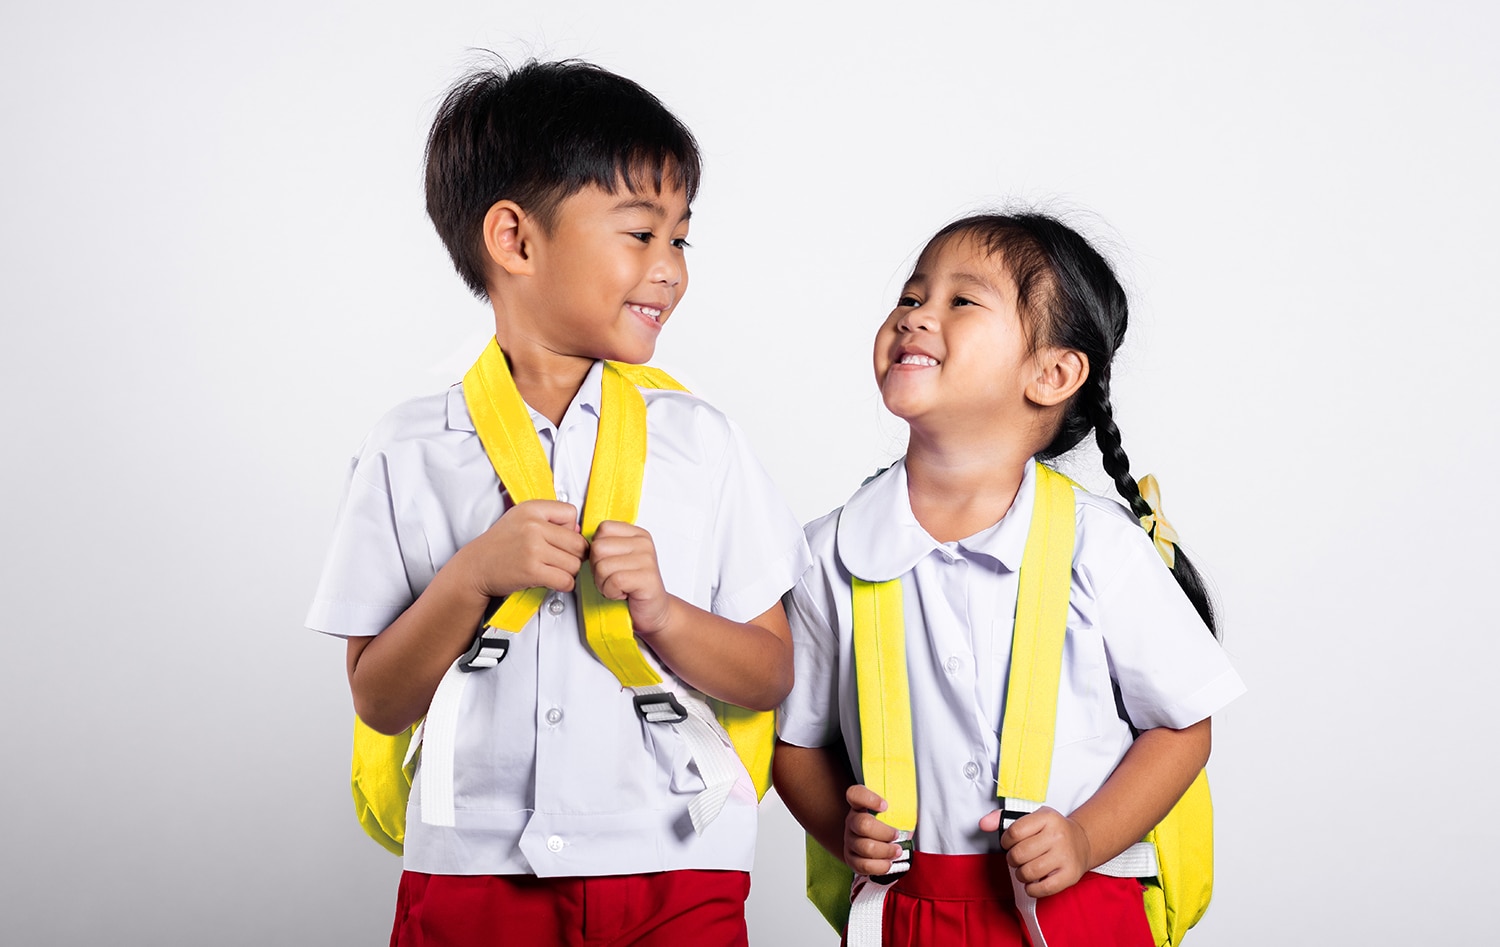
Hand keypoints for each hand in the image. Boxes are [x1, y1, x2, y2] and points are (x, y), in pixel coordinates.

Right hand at [454, 499, 586, 600]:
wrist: (475, 567)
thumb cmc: (498, 546)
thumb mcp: (520, 519)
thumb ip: (548, 519)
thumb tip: (577, 529)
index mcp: (530, 509)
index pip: (571, 512)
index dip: (570, 528)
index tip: (560, 538)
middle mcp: (532, 526)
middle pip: (578, 542)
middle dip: (574, 554)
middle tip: (561, 559)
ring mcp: (533, 548)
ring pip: (574, 563)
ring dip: (569, 571)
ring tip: (554, 570)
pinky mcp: (532, 570)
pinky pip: (566, 580)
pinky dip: (564, 584)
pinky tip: (553, 581)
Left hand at [588, 520, 672, 633]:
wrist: (652, 610)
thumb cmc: (632, 586)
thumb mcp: (618, 558)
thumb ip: (604, 545)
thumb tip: (579, 538)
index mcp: (637, 534)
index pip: (603, 529)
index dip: (597, 550)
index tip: (609, 563)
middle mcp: (643, 543)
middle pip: (598, 548)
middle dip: (597, 569)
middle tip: (612, 579)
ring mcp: (647, 560)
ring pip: (602, 566)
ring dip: (604, 583)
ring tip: (618, 587)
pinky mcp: (647, 578)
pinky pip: (613, 581)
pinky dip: (612, 593)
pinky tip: (623, 594)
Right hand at [844, 784, 903, 876]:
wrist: (872, 842)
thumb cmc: (886, 825)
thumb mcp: (892, 813)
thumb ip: (899, 812)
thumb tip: (910, 823)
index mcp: (860, 805)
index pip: (855, 794)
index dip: (869, 798)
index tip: (885, 806)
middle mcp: (852, 822)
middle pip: (862, 824)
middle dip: (885, 832)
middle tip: (897, 835)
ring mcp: (849, 841)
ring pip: (865, 847)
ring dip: (886, 851)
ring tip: (897, 851)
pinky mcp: (851, 859)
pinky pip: (863, 865)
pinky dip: (880, 866)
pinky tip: (889, 863)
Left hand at [986, 805, 1091, 897]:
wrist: (1082, 842)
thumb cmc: (1052, 831)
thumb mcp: (1032, 818)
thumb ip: (1003, 819)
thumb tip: (983, 823)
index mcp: (1047, 818)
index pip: (1014, 832)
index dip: (1005, 841)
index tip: (1009, 843)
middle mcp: (1058, 836)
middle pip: (1019, 854)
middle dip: (1012, 859)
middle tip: (1017, 858)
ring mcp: (1065, 856)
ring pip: (1028, 872)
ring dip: (1020, 874)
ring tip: (1025, 869)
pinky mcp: (1070, 875)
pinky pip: (1042, 889)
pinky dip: (1031, 888)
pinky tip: (1033, 881)